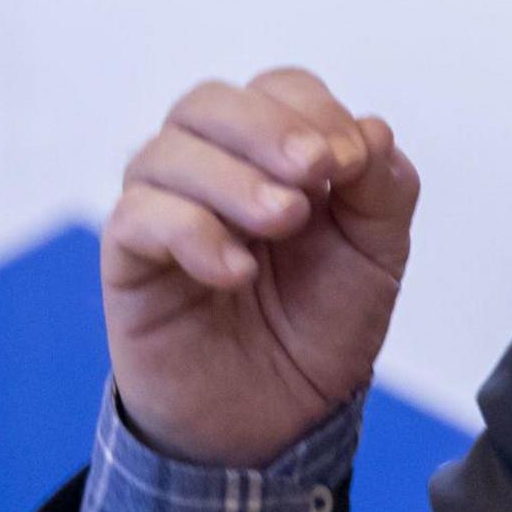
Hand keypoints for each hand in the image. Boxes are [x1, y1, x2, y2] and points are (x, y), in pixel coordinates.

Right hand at [103, 67, 420, 465]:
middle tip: (315, 171)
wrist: (278, 420)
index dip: (315, 112)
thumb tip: (372, 128)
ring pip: (166, 152)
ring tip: (285, 223)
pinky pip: (136, 218)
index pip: (280, 91)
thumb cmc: (320, 329)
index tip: (353, 162)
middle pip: (211, 103)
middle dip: (268, 128)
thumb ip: (382, 190)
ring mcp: (163, 210)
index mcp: (273, 157)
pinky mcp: (129, 261)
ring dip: (233, 180)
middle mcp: (210, 170)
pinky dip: (190, 232)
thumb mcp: (376, 257)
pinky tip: (235, 272)